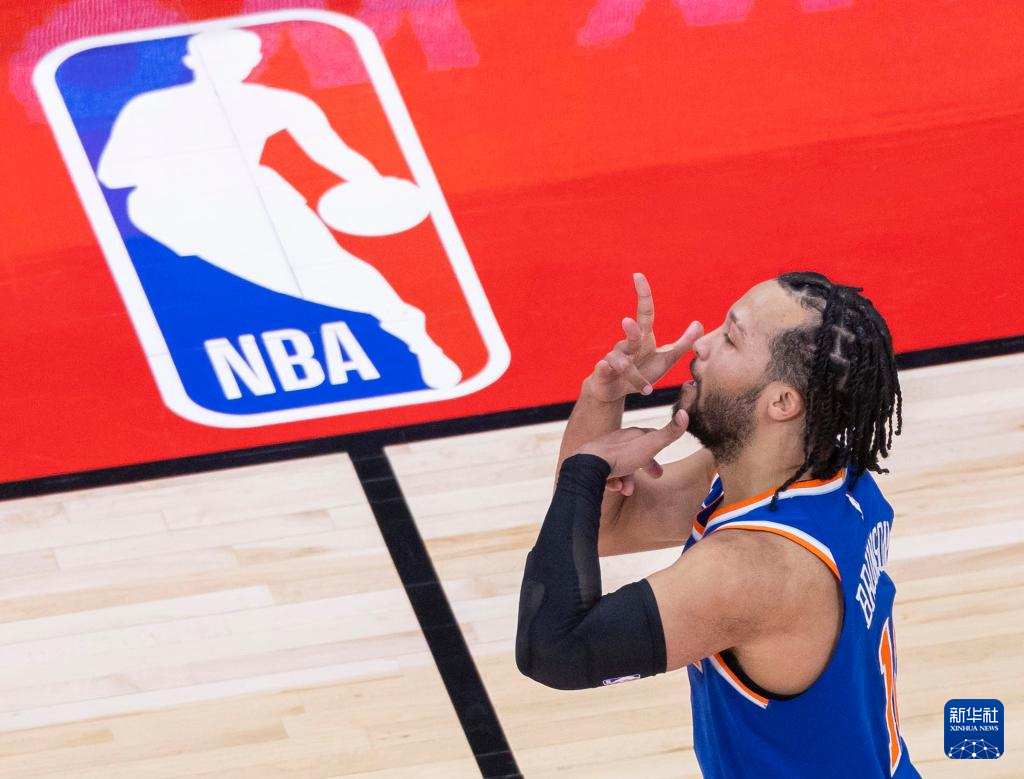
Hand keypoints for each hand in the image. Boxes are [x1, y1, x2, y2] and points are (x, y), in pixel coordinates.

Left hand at [575, 410, 688, 492]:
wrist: (590, 464)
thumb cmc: (622, 455)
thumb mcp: (651, 444)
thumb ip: (669, 432)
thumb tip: (685, 412)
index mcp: (633, 434)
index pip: (650, 436)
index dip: (660, 444)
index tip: (667, 449)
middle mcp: (618, 441)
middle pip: (635, 452)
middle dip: (646, 464)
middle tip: (656, 475)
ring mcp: (604, 452)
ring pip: (621, 466)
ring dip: (628, 479)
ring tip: (628, 490)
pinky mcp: (593, 464)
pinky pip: (606, 474)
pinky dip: (613, 482)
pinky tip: (615, 487)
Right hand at [587, 273, 702, 402]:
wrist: (614, 390)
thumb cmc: (642, 371)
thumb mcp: (666, 359)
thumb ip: (683, 343)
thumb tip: (699, 324)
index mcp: (643, 338)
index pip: (645, 312)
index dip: (643, 294)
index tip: (638, 275)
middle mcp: (626, 344)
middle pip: (631, 334)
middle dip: (631, 329)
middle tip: (627, 321)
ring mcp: (613, 357)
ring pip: (623, 362)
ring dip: (636, 377)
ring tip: (647, 390)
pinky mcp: (602, 371)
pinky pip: (603, 369)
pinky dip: (607, 372)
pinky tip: (611, 373)